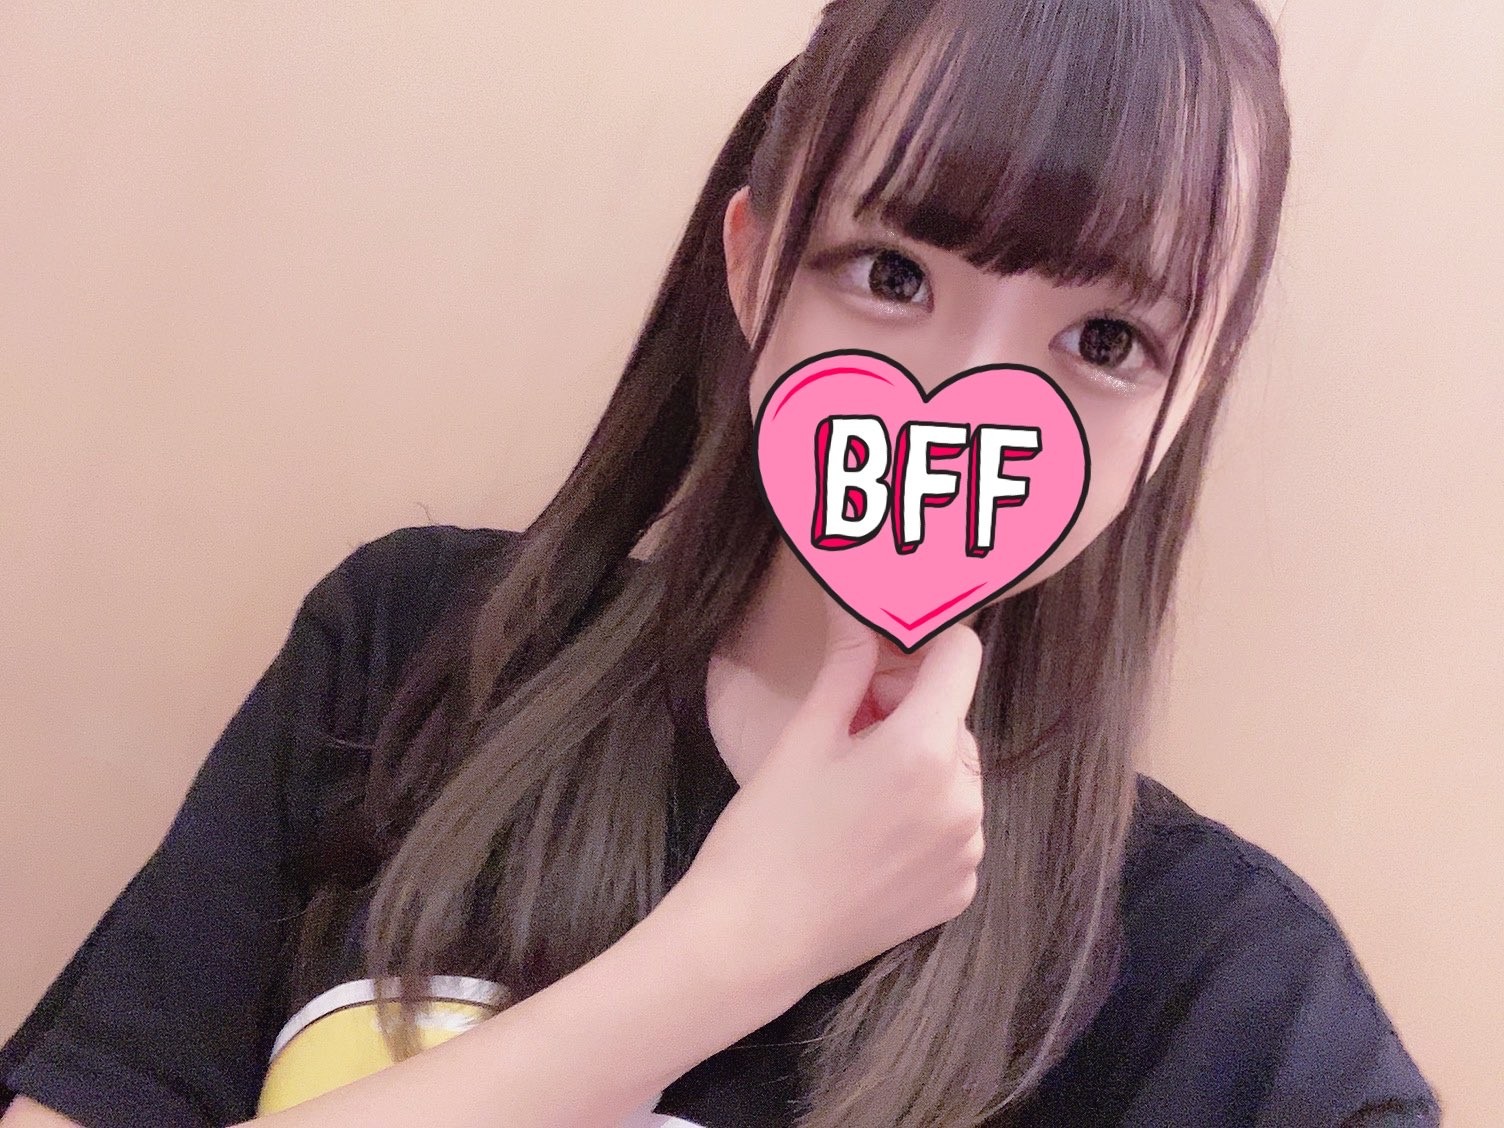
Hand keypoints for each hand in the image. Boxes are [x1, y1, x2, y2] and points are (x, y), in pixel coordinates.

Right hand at [678, 600, 985, 996]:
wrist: (754, 940)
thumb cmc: (767, 831)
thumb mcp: (805, 737)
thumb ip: (847, 666)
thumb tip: (856, 603)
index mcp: (924, 750)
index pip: (961, 656)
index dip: (922, 647)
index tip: (883, 663)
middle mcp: (963, 799)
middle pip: (953, 719)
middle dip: (908, 712)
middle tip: (847, 730)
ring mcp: (968, 851)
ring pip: (956, 775)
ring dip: (919, 768)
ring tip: (854, 792)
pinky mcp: (961, 891)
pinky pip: (955, 830)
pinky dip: (923, 822)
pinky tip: (870, 837)